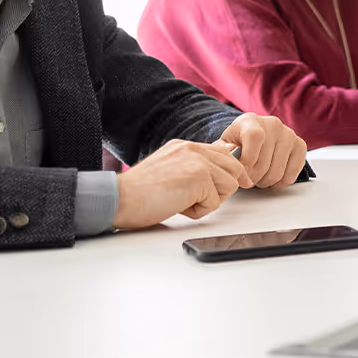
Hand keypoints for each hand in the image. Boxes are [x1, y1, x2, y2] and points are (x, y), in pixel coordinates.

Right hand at [113, 139, 242, 229]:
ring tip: (183, 202)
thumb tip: (211, 179)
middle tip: (198, 199)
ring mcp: (197, 160)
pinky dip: (199, 211)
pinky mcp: (200, 176)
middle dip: (222, 188)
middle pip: (233, 166)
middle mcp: (192, 148)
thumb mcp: (168, 171)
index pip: (222, 152)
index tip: (237, 182)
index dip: (229, 171)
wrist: (120, 198)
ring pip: (230, 184)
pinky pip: (216, 202)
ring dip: (210, 200)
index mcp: (184, 146)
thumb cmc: (137, 193)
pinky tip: (178, 206)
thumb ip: (189, 168)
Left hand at [218, 113, 307, 188]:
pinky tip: (271, 180)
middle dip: (253, 178)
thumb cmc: (238, 140)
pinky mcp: (300, 146)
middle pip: (265, 161)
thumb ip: (222, 152)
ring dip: (265, 182)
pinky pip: (292, 174)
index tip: (241, 173)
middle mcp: (273, 124)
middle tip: (247, 180)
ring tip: (257, 179)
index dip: (247, 160)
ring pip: (277, 171)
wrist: (254, 134)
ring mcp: (288, 134)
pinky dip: (280, 183)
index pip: (254, 137)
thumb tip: (225, 162)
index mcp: (251, 120)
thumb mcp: (224, 143)